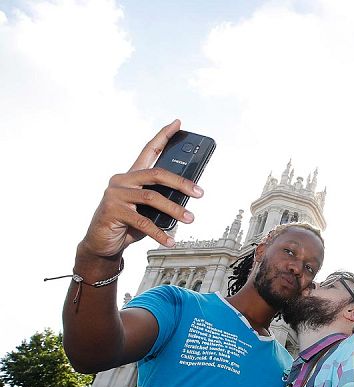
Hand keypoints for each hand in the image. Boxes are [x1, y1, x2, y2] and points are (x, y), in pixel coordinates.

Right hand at [80, 119, 203, 257]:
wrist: (102, 243)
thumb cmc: (127, 223)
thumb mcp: (146, 209)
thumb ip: (161, 199)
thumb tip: (187, 198)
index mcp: (131, 175)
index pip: (149, 150)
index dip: (163, 136)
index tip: (178, 123)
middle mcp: (122, 180)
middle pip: (156, 174)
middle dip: (181, 182)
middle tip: (199, 193)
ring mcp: (115, 195)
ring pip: (152, 197)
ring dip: (174, 209)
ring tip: (190, 218)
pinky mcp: (112, 211)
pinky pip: (143, 221)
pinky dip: (159, 233)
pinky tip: (170, 241)